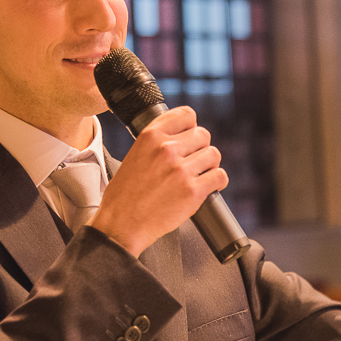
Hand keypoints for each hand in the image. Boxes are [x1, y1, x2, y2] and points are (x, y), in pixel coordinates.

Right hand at [90, 107, 226, 257]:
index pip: (186, 115)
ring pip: (213, 154)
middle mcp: (167, 149)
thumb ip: (156, 143)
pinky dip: (217, 182)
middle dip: (200, 148)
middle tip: (191, 162)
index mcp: (150, 136)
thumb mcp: (134, 156)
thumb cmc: (124, 196)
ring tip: (199, 176)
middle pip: (203, 134)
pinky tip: (208, 187)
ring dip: (209, 165)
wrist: (121, 225)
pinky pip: (219, 176)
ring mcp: (181, 170)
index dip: (191, 126)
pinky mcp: (193, 191)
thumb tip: (181, 136)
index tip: (189, 136)